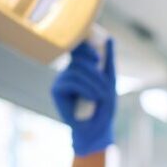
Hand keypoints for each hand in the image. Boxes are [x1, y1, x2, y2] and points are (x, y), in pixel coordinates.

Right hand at [51, 38, 116, 155]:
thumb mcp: (109, 81)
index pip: (77, 49)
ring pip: (76, 71)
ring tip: (101, 96)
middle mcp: (68, 71)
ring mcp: (61, 80)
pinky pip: (71, 81)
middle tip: (106, 87)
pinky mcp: (56, 90)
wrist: (97, 128)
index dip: (84, 46)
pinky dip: (86, 88)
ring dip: (93, 83)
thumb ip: (108, 60)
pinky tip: (93, 98)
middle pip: (79, 60)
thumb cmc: (103, 106)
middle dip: (96, 73)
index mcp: (80, 67)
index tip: (97, 57)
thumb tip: (109, 38)